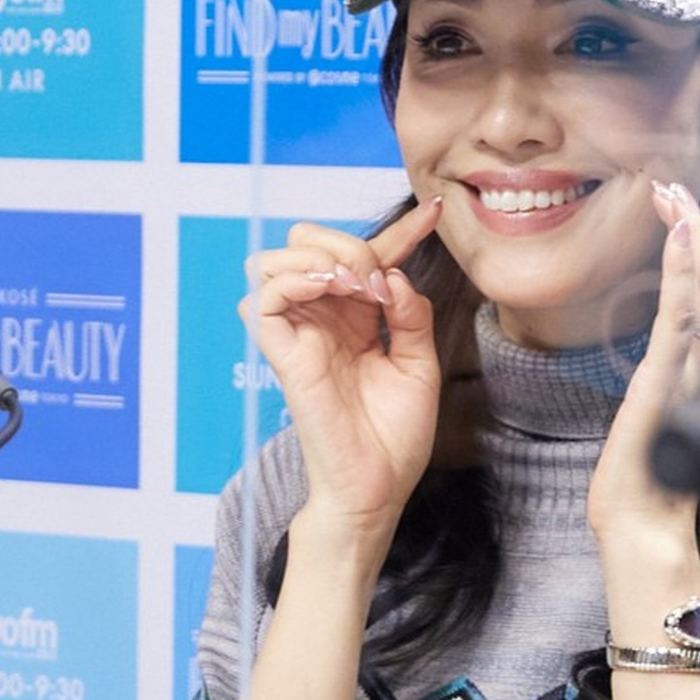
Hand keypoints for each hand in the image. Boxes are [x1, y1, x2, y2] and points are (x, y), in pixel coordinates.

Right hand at [241, 197, 443, 536]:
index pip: (369, 258)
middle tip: (377, 279)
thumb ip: (411, 315)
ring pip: (276, 261)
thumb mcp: (420, 365)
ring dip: (319, 257)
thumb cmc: (396, 436)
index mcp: (357, 319)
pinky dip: (294, 281)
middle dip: (346, 243)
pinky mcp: (282, 355)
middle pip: (308, 244)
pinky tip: (331, 291)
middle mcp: (324, 319)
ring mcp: (300, 335)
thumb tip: (392, 276)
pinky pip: (263, 299)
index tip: (437, 212)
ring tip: (355, 285)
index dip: (401, 231)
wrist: (379, 486)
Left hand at [587, 181, 699, 546]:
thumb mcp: (664, 412)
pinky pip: (683, 317)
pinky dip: (683, 271)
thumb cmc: (646, 476)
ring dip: (693, 233)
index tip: (677, 207)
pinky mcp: (669, 382)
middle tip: (669, 187)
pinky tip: (678, 234)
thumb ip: (671, 375)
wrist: (643, 524)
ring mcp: (697, 371)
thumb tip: (665, 348)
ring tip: (670, 195)